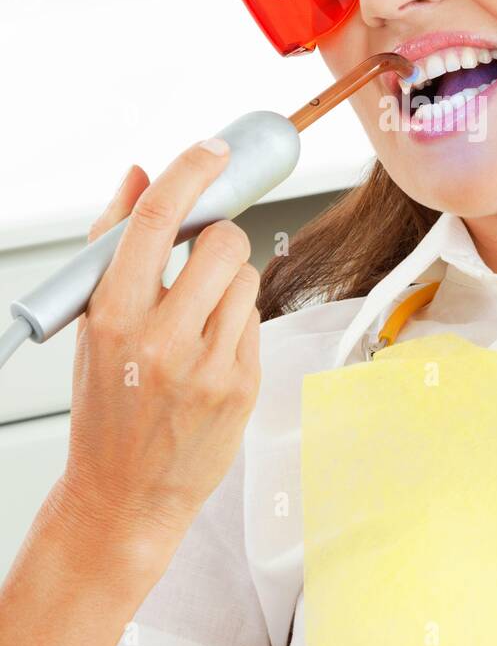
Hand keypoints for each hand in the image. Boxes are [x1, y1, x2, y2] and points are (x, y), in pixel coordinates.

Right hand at [55, 140, 261, 562]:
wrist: (122, 495)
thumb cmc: (106, 405)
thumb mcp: (90, 322)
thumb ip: (112, 242)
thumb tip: (139, 175)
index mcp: (112, 314)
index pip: (159, 218)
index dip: (192, 171)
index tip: (213, 150)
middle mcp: (160, 339)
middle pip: (223, 241)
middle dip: (219, 238)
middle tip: (202, 258)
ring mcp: (207, 365)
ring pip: (248, 277)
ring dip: (230, 282)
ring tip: (200, 316)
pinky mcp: (242, 386)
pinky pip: (256, 318)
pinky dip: (238, 321)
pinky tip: (212, 350)